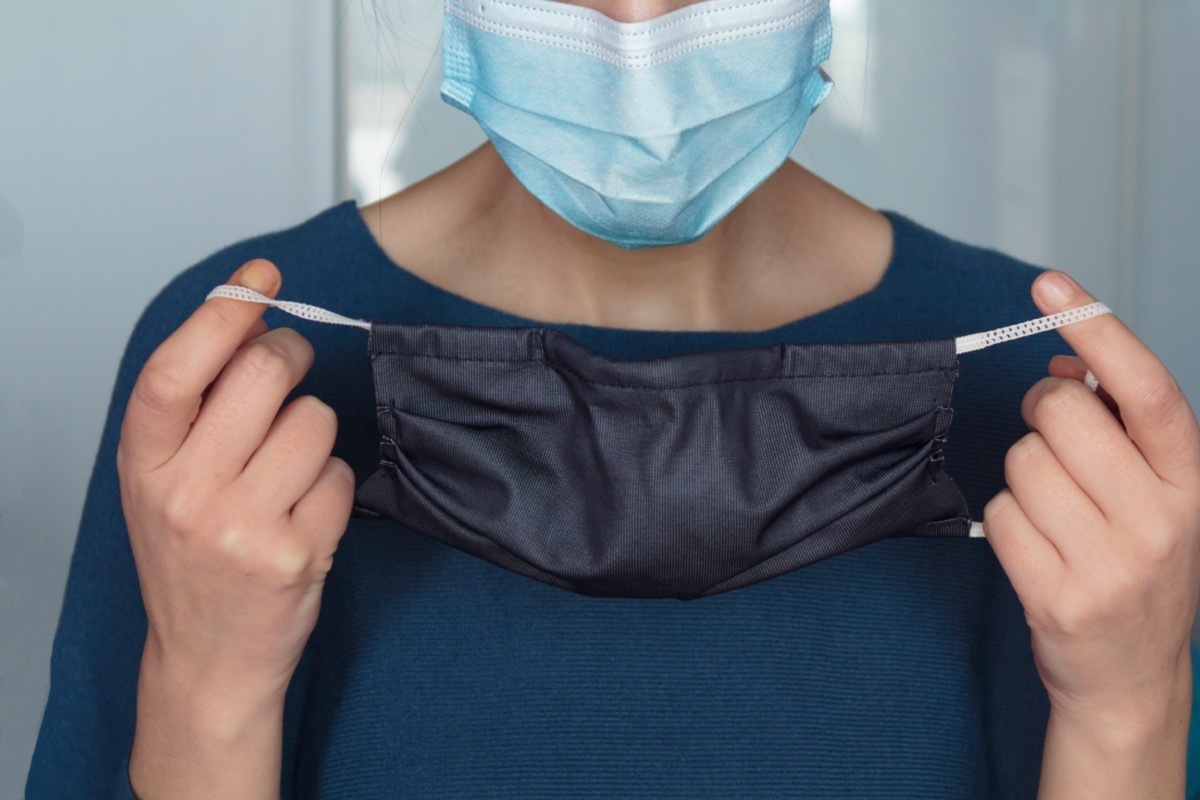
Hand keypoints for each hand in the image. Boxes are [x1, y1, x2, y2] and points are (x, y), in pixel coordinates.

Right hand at [117, 259, 354, 704]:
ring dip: (314, 430)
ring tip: (287, 469)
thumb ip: (197, 403)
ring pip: (315, 419)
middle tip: (289, 370)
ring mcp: (242, 525)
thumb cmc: (191, 559)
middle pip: (263, 374)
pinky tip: (305, 511)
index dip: (221, 313)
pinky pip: (341, 473)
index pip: (175, 368)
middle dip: (291, 356)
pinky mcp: (296, 552)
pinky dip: (333, 482)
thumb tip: (251, 316)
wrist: (208, 658)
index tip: (259, 280)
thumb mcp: (165, 478)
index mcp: (143, 464)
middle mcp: (186, 492)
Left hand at [983, 270, 1199, 733]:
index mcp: (1192, 483)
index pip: (1146, 389)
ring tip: (1057, 514)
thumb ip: (1121, 427)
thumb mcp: (1156, 494)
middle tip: (1055, 444)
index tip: (1051, 287)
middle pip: (1061, 414)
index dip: (1097, 331)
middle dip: (1041, 414)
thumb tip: (1067, 367)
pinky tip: (1039, 549)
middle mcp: (1161, 520)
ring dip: (1024, 477)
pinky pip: (999, 514)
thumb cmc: (1138, 567)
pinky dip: (1006, 522)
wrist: (1131, 679)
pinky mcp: (1057, 596)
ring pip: (1020, 463)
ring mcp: (1111, 563)